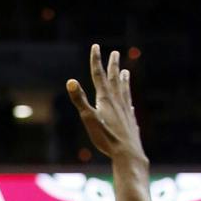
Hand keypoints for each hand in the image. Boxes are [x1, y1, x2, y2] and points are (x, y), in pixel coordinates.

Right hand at [67, 45, 147, 165]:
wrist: (128, 154)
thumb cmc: (106, 139)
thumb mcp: (89, 119)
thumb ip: (80, 100)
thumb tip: (70, 81)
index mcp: (105, 99)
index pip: (99, 75)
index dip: (96, 60)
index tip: (96, 46)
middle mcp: (117, 102)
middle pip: (115, 79)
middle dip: (113, 66)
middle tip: (115, 53)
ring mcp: (126, 111)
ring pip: (125, 91)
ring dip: (124, 80)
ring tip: (126, 72)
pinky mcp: (130, 122)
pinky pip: (129, 107)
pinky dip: (128, 101)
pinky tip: (131, 104)